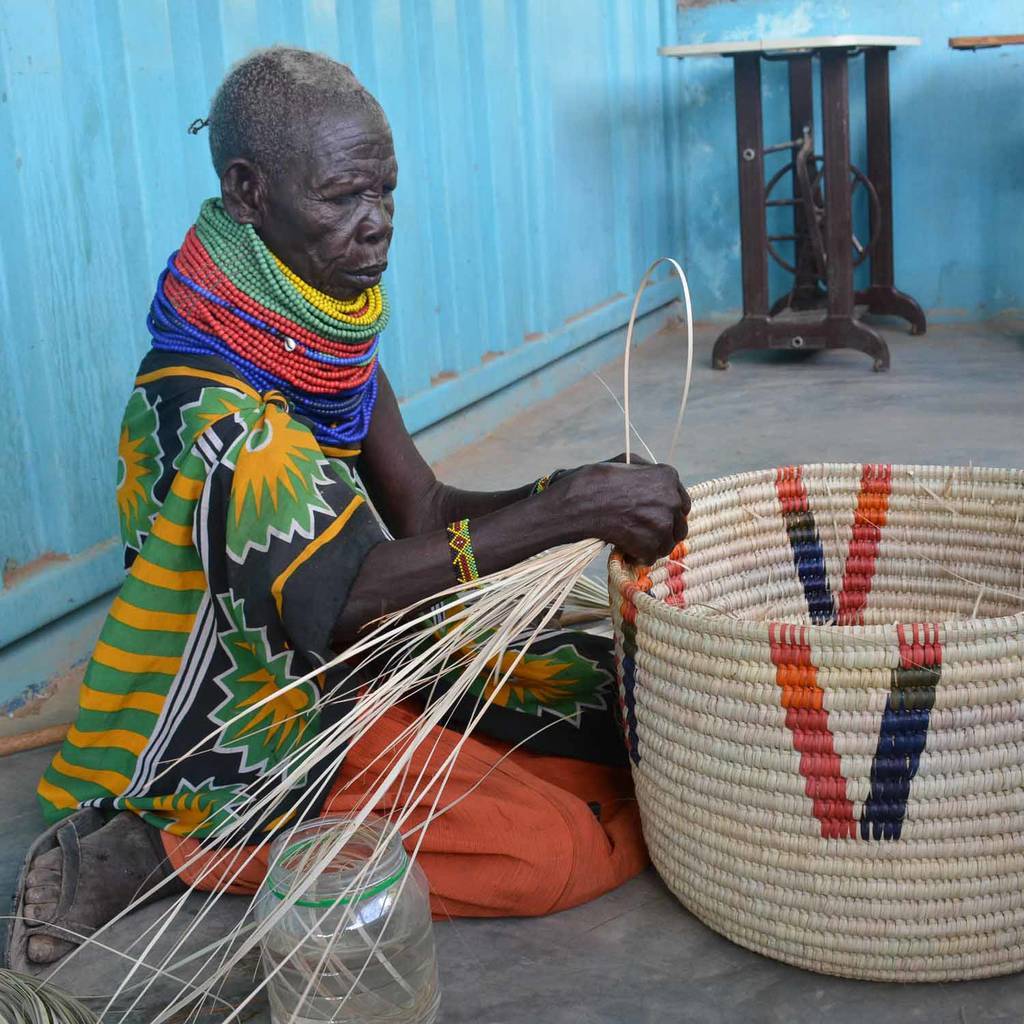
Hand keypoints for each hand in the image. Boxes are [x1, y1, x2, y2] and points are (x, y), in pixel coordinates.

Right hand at [550, 461, 689, 563]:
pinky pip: (651, 557)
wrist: (578, 504)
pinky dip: (638, 557)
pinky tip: (625, 549)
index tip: (654, 519)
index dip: (668, 513)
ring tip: (631, 542)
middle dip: (662, 531)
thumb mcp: (624, 461)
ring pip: (667, 544)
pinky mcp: (651, 544)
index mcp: (667, 477)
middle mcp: (671, 499)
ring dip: (651, 546)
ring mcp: (663, 523)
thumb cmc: (595, 481)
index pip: (682, 502)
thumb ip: (646, 469)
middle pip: (678, 526)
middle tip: (642, 533)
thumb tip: (653, 477)